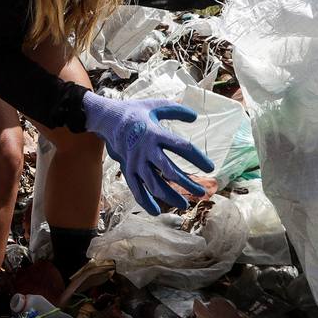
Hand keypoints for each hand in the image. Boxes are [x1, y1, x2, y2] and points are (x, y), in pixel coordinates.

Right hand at [81, 93, 214, 214]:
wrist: (106, 119)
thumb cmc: (134, 112)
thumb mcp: (154, 105)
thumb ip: (176, 110)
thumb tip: (195, 117)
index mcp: (155, 134)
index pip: (182, 147)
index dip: (197, 158)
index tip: (210, 168)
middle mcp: (146, 150)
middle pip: (170, 171)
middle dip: (187, 183)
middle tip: (202, 192)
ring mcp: (136, 162)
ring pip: (154, 184)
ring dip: (170, 196)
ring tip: (184, 204)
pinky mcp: (127, 169)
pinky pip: (136, 189)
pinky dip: (145, 201)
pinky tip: (155, 212)